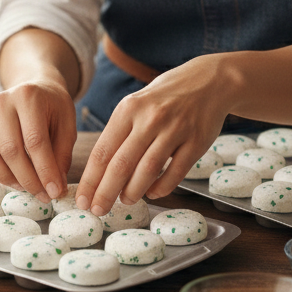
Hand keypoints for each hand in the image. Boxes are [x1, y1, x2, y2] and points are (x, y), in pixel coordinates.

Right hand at [0, 77, 76, 202]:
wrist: (36, 89)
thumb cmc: (52, 108)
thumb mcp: (67, 125)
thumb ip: (61, 155)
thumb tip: (55, 188)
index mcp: (28, 96)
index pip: (34, 140)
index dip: (45, 170)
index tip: (54, 191)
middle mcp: (2, 102)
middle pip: (9, 149)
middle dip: (27, 179)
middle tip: (42, 194)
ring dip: (4, 176)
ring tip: (23, 184)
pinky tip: (4, 173)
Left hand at [75, 55, 229, 214]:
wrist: (209, 80)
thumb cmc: (165, 96)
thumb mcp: (137, 104)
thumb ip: (121, 133)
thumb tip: (101, 173)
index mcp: (129, 108)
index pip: (102, 151)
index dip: (90, 180)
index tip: (82, 199)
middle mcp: (150, 118)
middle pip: (121, 164)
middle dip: (105, 193)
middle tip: (97, 210)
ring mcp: (174, 130)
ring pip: (147, 170)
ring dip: (133, 192)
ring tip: (125, 200)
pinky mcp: (196, 141)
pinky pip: (176, 172)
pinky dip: (161, 188)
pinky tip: (152, 193)